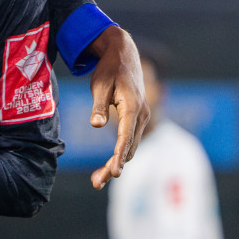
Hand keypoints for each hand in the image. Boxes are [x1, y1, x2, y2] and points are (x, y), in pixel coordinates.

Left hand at [87, 26, 150, 189]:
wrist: (123, 55)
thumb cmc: (109, 69)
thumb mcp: (99, 85)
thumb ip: (98, 106)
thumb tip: (95, 125)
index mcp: (133, 107)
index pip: (126, 137)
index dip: (119, 156)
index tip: (115, 173)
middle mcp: (142, 115)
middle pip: (129, 147)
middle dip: (114, 166)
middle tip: (97, 183)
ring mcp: (143, 117)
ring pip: (131, 146)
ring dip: (117, 163)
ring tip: (98, 180)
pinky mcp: (138, 118)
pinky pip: (130, 140)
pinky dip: (120, 154)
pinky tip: (108, 165)